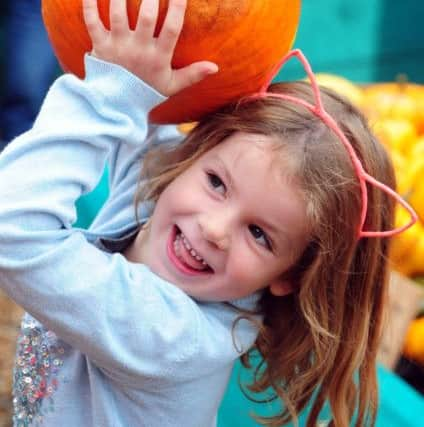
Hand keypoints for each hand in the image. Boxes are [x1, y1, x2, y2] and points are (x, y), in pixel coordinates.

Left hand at [82, 0, 217, 95]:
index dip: (178, 7)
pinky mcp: (99, 46)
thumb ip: (193, 75)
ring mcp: (117, 47)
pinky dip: (89, 4)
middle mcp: (138, 50)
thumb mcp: (171, 86)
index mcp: (158, 58)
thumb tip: (215, 67)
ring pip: (118, 13)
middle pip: (147, 16)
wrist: (117, 106)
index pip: (172, 28)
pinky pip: (92, 21)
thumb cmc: (146, 92)